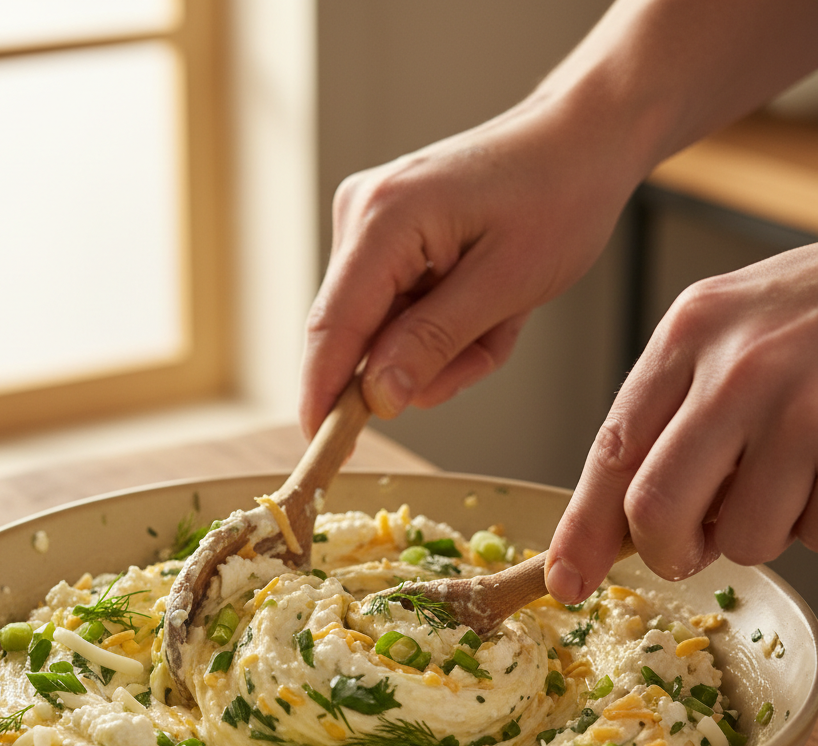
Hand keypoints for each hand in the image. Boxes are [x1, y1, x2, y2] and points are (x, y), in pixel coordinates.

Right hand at [298, 99, 638, 436]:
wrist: (580, 140)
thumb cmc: (558, 196)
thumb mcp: (505, 283)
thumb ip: (433, 342)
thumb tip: (376, 398)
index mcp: (384, 219)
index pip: (333, 326)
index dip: (323, 394)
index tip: (319, 450)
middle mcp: (360, 217)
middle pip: (360, 335)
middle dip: (423, 363)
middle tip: (487, 350)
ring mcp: (369, 228)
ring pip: (386, 334)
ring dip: (445, 347)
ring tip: (499, 318)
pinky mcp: (385, 241)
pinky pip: (401, 315)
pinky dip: (446, 327)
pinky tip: (487, 307)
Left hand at [546, 243, 817, 603]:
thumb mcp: (729, 327)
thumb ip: (675, 406)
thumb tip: (630, 516)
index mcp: (689, 334)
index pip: (612, 452)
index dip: (583, 531)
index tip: (568, 578)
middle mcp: (739, 368)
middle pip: (656, 507)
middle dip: (668, 550)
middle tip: (689, 549)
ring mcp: (805, 406)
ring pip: (743, 536)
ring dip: (758, 533)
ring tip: (786, 480)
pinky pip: (815, 532)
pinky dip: (815, 522)